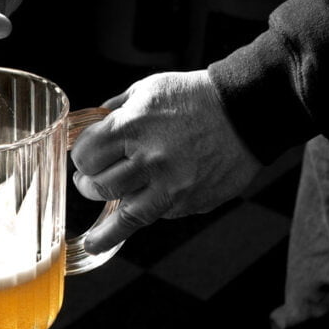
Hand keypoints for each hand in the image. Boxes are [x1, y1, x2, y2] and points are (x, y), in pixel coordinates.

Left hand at [71, 70, 262, 253]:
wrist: (248, 111)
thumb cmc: (195, 97)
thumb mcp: (147, 90)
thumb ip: (115, 111)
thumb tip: (89, 130)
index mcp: (134, 127)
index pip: (85, 156)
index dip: (80, 159)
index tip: (82, 160)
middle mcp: (150, 159)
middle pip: (98, 187)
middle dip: (87, 186)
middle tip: (87, 183)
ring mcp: (172, 185)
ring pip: (124, 216)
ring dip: (106, 226)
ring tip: (94, 238)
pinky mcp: (190, 202)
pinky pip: (158, 214)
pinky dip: (148, 209)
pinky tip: (146, 202)